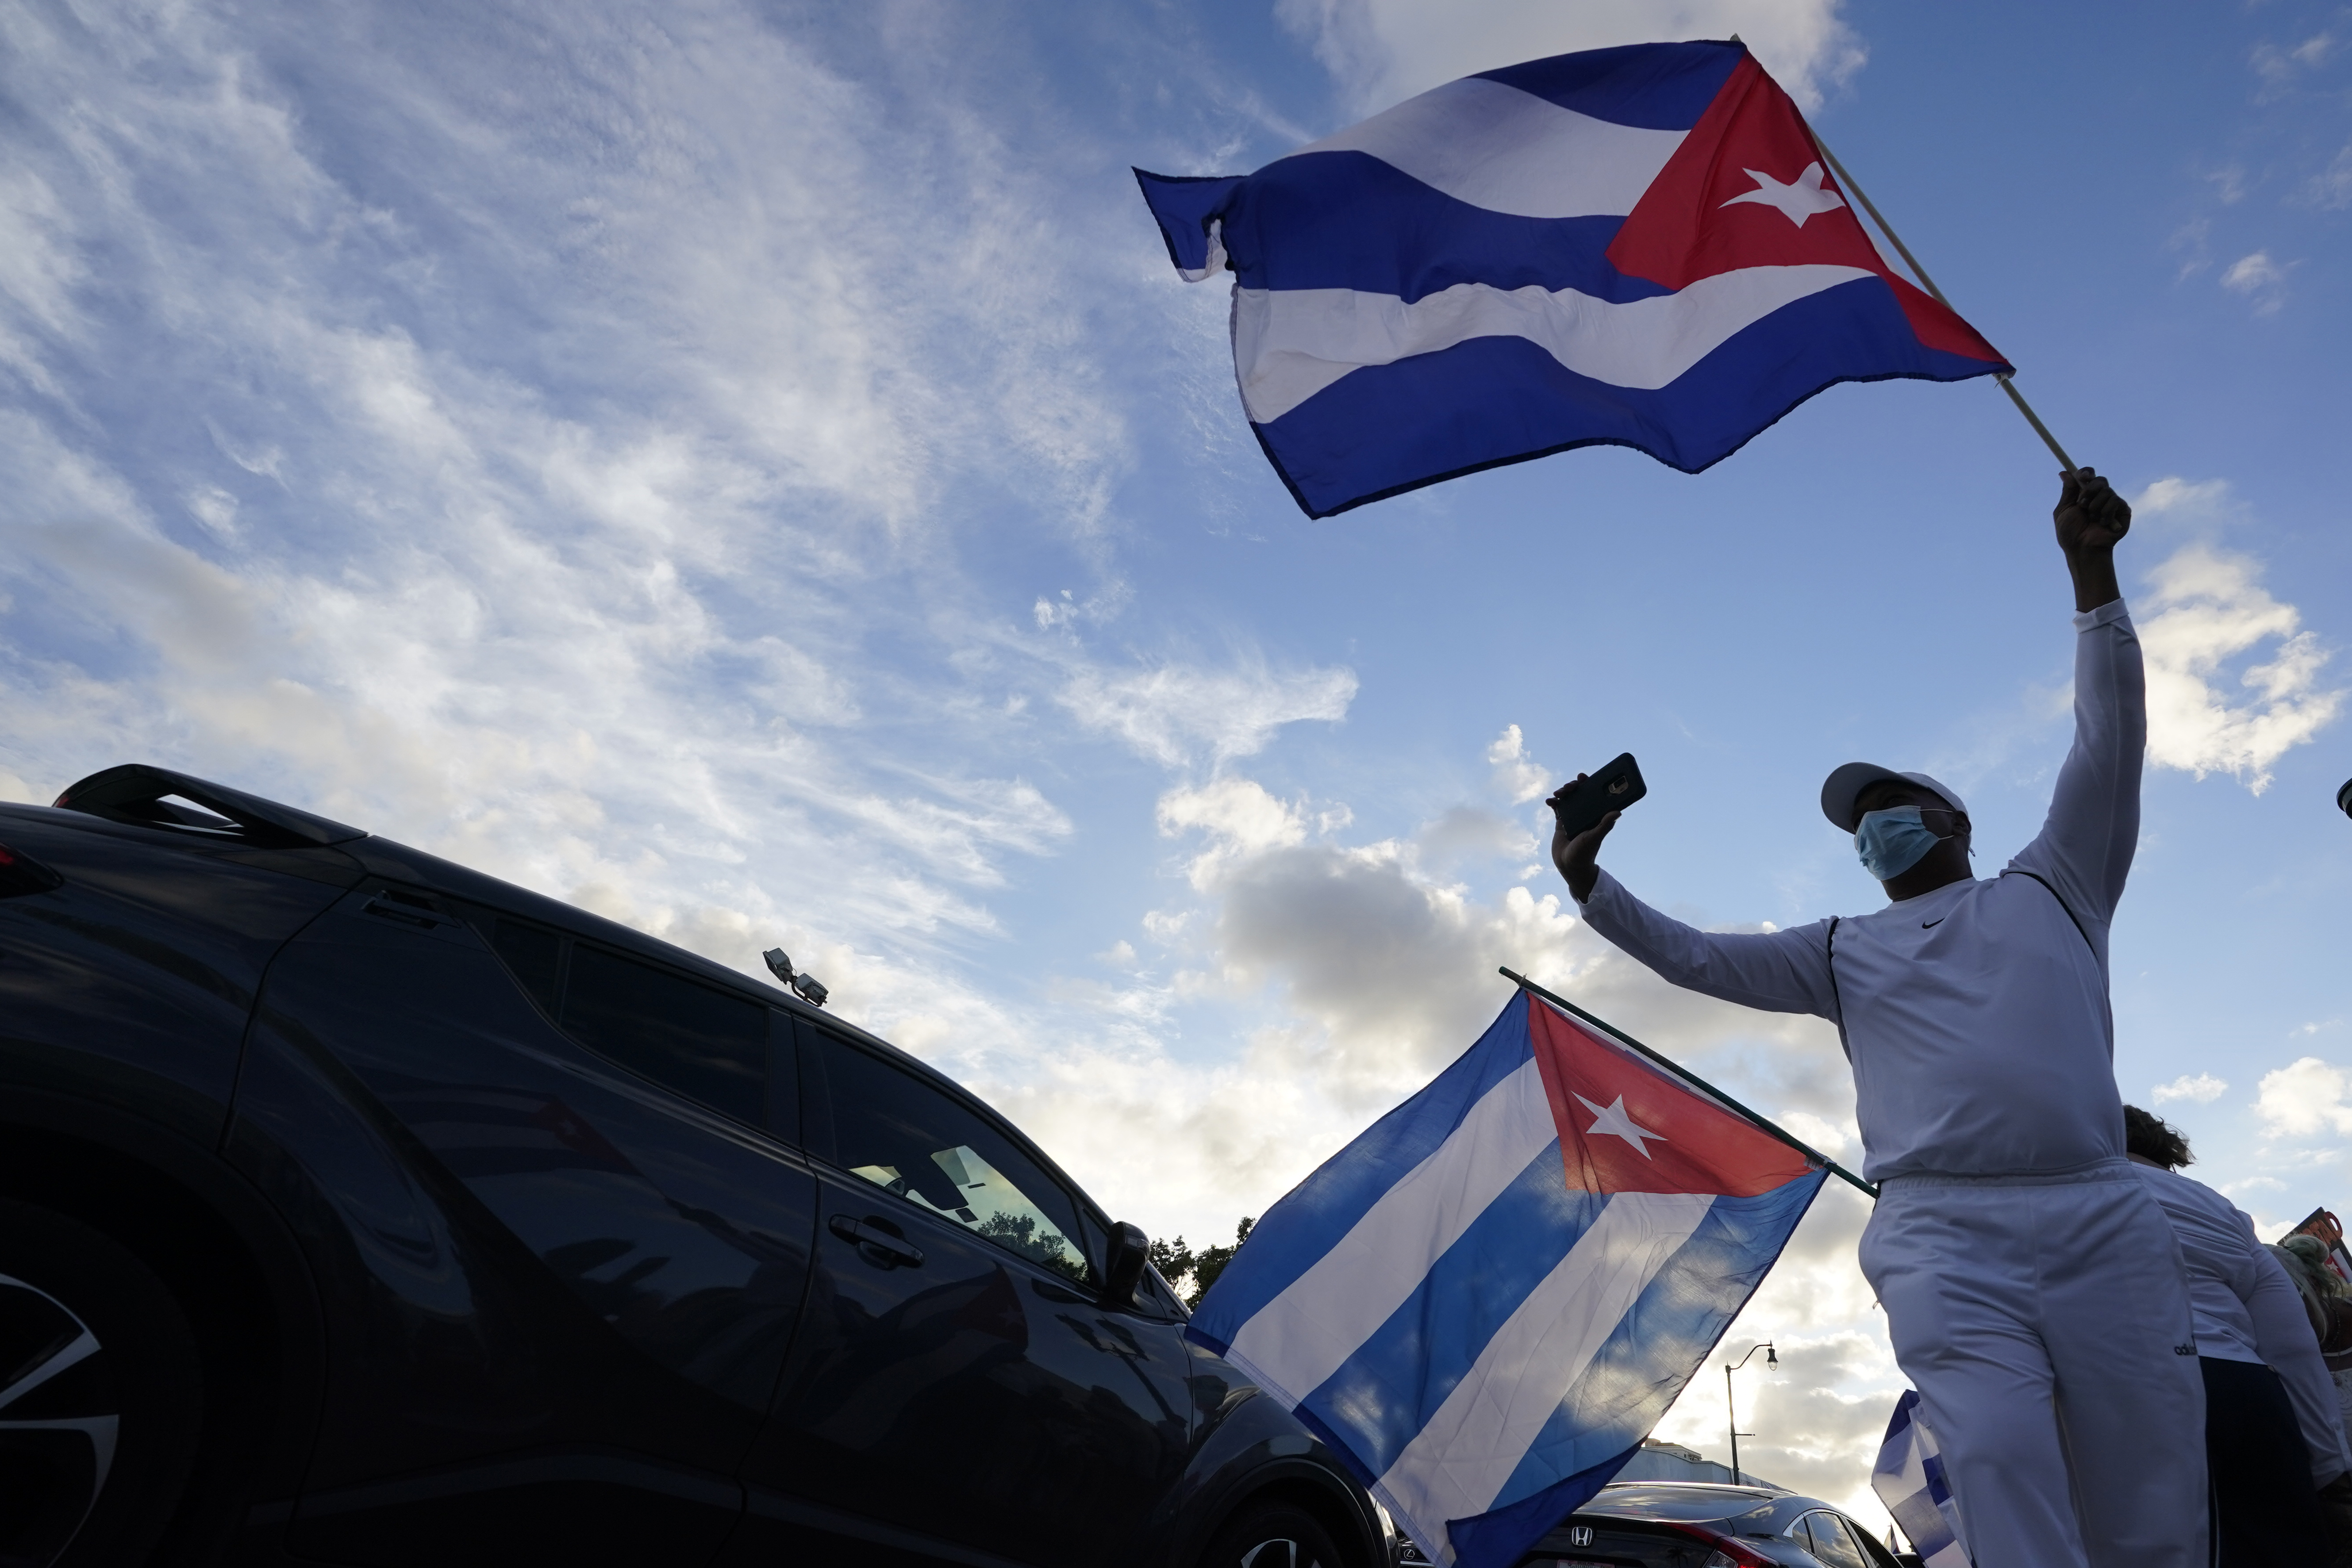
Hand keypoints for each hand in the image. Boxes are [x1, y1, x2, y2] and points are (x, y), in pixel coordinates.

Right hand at [1547, 774, 1618, 904]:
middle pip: (1580, 794)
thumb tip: (1618, 812)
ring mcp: (1573, 817)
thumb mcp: (1594, 837)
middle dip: (1574, 786)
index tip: (1584, 777)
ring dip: (1563, 792)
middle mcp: (1586, 814)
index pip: (1595, 795)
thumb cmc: (1585, 853)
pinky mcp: (1562, 822)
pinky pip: (1557, 808)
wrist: (1569, 865)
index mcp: (1596, 815)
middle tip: (1570, 786)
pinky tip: (1550, 801)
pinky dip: (1553, 802)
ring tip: (1558, 793)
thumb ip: (1605, 825)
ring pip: (1568, 798)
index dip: (1590, 784)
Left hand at [2054, 467, 2130, 555]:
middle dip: (2089, 490)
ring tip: (2091, 519)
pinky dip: (2105, 512)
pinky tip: (2102, 523)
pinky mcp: (2123, 510)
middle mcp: (2099, 496)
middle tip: (2082, 504)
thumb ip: (2067, 491)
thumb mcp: (2064, 510)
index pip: (2089, 475)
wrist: (2083, 548)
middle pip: (2100, 479)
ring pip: (2107, 490)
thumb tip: (2064, 473)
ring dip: (2095, 506)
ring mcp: (2112, 503)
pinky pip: (2116, 501)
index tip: (2082, 476)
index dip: (2086, 472)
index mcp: (2085, 494)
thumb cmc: (2071, 533)